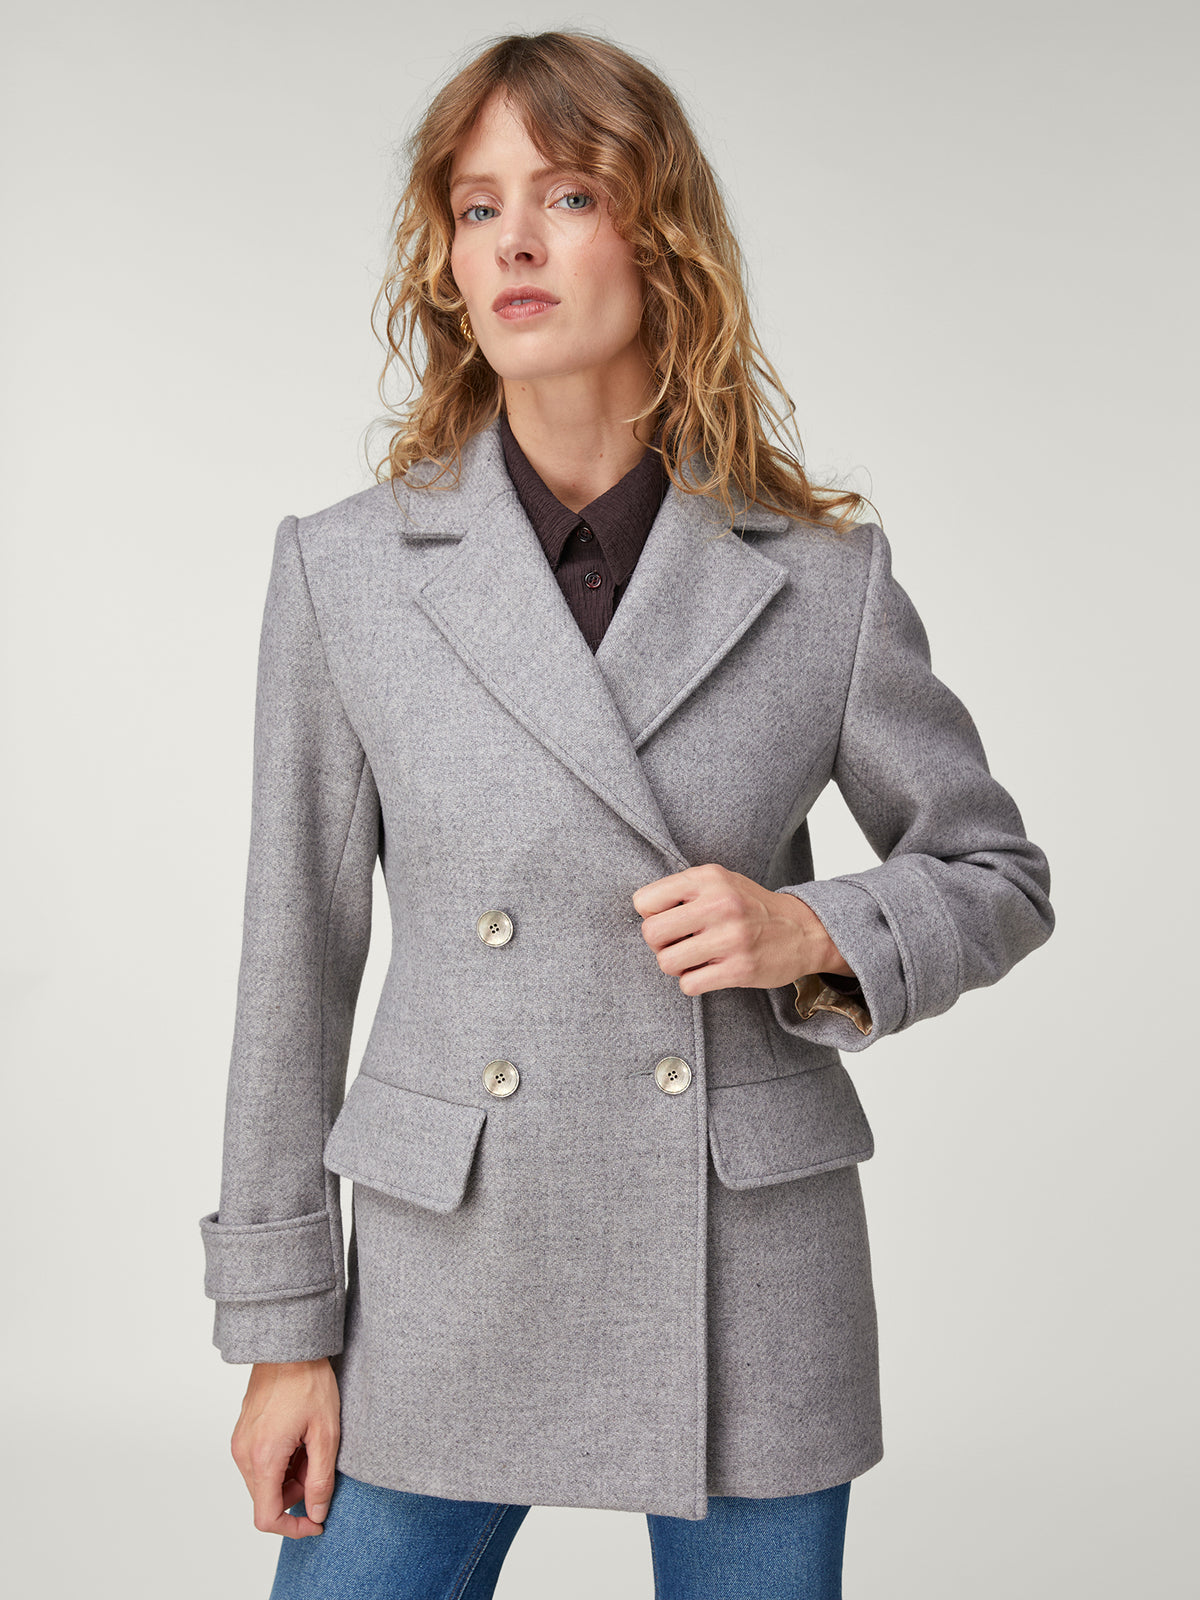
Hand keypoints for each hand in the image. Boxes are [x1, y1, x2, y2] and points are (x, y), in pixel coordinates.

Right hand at [231, 1358, 340, 1538]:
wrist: (289, 1347)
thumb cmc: (309, 1382)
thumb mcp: (325, 1433)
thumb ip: (320, 1479)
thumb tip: (316, 1512)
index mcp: (263, 1457)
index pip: (267, 1517)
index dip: (293, 1528)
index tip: (316, 1521)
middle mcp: (243, 1453)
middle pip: (267, 1498)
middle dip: (296, 1493)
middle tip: (319, 1465)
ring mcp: (240, 1442)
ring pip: (263, 1481)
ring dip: (289, 1476)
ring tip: (311, 1445)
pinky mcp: (242, 1432)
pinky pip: (258, 1462)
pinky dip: (280, 1462)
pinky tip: (299, 1438)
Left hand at [632, 863, 852, 995]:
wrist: (803, 930)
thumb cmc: (750, 906)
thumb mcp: (719, 882)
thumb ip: (682, 889)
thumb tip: (642, 913)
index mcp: (708, 878)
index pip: (644, 901)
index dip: (650, 915)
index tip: (669, 920)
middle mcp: (720, 904)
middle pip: (651, 933)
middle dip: (658, 944)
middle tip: (677, 944)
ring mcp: (731, 938)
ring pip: (667, 962)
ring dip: (676, 966)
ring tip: (694, 958)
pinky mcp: (740, 969)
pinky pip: (689, 984)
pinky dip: (693, 982)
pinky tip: (708, 972)